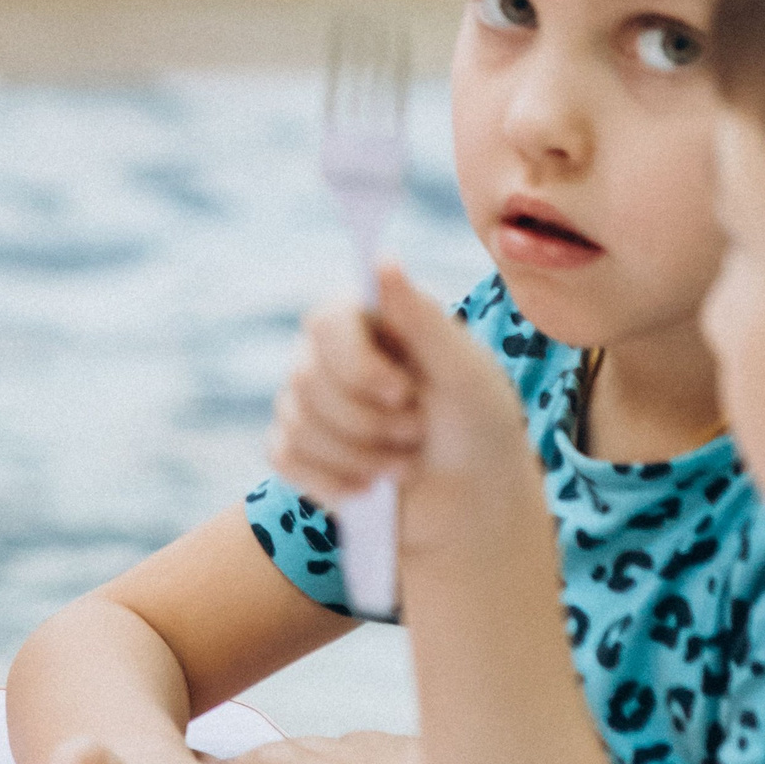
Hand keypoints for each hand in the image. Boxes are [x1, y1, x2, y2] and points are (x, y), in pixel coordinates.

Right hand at [268, 260, 530, 551]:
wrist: (475, 503)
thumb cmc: (480, 429)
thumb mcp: (464, 374)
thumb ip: (422, 319)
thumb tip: (382, 260)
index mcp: (367, 324)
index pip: (323, 323)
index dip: (356, 364)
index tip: (404, 391)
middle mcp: (329, 356)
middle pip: (306, 380)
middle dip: (369, 422)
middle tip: (418, 433)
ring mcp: (309, 404)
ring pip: (297, 424)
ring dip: (362, 457)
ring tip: (406, 464)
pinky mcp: (300, 451)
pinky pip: (284, 458)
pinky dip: (332, 482)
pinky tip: (369, 489)